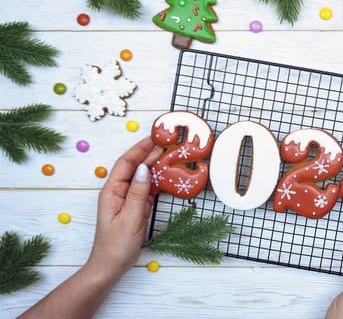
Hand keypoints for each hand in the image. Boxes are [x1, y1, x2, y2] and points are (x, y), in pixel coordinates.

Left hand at [86, 137, 161, 279]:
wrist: (110, 267)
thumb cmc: (116, 246)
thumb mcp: (130, 218)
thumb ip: (139, 193)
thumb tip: (145, 169)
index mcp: (111, 192)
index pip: (126, 163)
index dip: (139, 149)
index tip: (153, 138)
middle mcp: (118, 192)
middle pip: (134, 167)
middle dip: (148, 154)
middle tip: (166, 144)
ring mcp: (127, 200)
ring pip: (142, 178)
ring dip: (154, 167)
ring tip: (169, 157)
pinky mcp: (135, 208)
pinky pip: (146, 190)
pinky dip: (156, 183)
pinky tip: (165, 177)